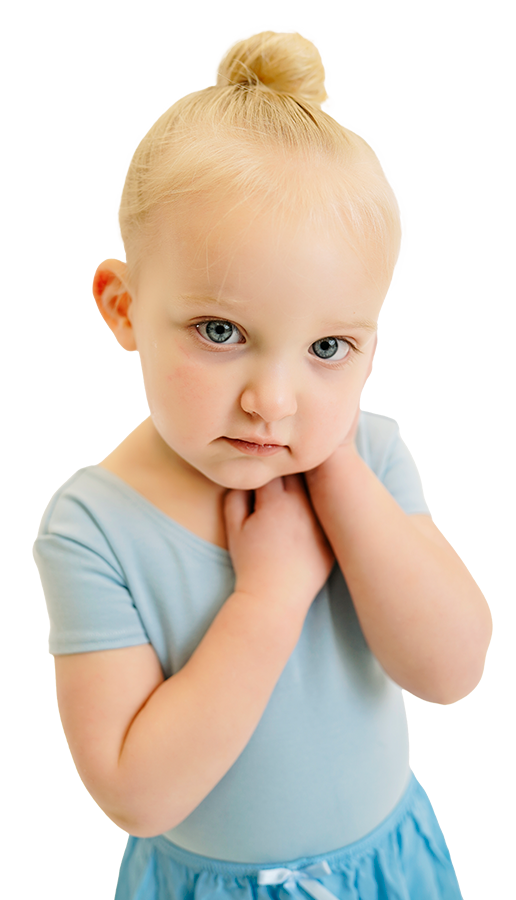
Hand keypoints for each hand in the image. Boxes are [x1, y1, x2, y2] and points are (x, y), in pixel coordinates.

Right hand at [223, 474, 335, 612]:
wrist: (274, 598)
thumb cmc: (250, 563)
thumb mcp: (234, 528)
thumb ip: (236, 496)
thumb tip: (248, 477)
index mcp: (275, 502)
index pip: (276, 467)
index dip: (271, 464)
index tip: (269, 465)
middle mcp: (301, 507)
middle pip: (301, 472)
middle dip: (293, 469)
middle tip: (288, 469)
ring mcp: (319, 522)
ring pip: (318, 489)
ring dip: (311, 485)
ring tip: (301, 489)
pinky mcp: (330, 538)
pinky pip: (329, 512)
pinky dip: (324, 507)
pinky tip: (320, 510)